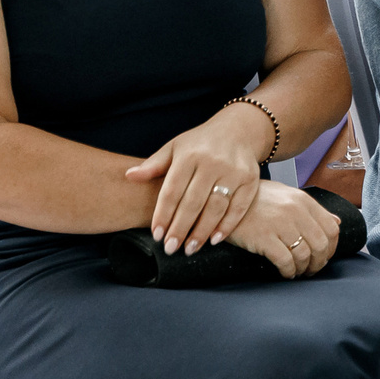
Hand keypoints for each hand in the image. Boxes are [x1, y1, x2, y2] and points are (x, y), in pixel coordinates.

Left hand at [123, 103, 273, 253]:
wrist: (238, 129)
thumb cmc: (200, 143)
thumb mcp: (175, 147)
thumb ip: (153, 165)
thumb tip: (129, 176)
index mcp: (189, 155)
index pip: (172, 191)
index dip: (163, 215)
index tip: (157, 235)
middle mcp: (212, 162)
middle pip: (193, 203)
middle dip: (180, 229)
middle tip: (170, 248)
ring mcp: (233, 171)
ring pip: (215, 208)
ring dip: (202, 232)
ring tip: (190, 249)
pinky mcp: (251, 180)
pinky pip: (238, 207)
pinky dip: (227, 226)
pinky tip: (214, 240)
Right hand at [220, 181, 342, 278]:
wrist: (226, 199)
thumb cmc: (257, 200)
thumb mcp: (286, 196)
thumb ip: (311, 209)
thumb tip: (336, 222)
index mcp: (303, 201)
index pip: (331, 228)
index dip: (331, 248)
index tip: (324, 256)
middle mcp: (294, 211)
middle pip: (320, 245)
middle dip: (319, 262)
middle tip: (311, 269)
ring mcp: (279, 224)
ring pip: (304, 255)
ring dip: (303, 269)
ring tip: (297, 272)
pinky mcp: (264, 237)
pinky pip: (285, 261)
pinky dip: (289, 271)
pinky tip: (286, 273)